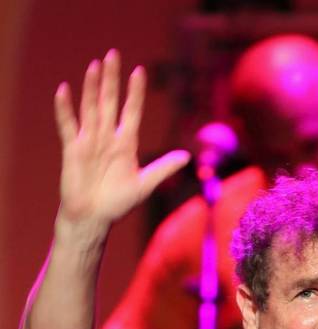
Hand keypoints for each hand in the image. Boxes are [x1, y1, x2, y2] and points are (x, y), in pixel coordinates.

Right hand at [54, 50, 189, 233]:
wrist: (94, 218)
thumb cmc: (118, 203)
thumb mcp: (145, 185)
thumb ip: (164, 169)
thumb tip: (187, 157)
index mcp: (126, 144)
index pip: (132, 111)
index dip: (135, 92)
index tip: (140, 71)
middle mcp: (107, 137)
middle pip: (109, 102)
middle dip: (111, 80)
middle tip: (113, 55)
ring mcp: (89, 141)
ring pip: (91, 108)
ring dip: (92, 88)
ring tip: (95, 66)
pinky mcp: (73, 150)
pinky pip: (68, 125)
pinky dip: (65, 109)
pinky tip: (64, 90)